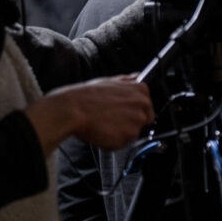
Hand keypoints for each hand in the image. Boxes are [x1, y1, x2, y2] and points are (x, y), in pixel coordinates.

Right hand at [26, 75, 153, 153]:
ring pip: (132, 133)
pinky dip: (113, 142)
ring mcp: (136, 122)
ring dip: (120, 132)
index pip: (147, 107)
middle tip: (111, 120)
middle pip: (143, 121)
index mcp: (141, 90)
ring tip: (104, 124)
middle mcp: (143, 106)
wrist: (73, 109)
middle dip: (129, 123)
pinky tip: (102, 132)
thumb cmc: (88, 96)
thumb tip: (137, 77)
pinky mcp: (127, 137)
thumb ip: (128, 81)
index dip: (134, 112)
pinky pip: (122, 143)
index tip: (123, 113)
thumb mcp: (111, 81)